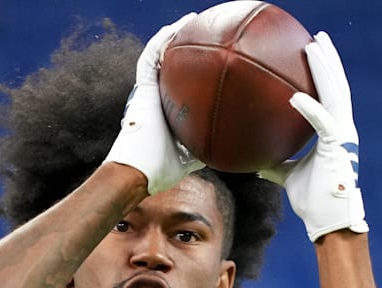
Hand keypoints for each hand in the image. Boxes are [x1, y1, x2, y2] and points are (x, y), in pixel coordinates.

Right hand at [104, 13, 203, 194]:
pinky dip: (161, 41)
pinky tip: (176, 27)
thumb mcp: (196, 157)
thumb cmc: (162, 170)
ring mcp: (147, 92)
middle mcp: (157, 97)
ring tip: (192, 20)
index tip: (214, 59)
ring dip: (174, 36)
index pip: (182, 84)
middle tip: (208, 33)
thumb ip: (213, 148)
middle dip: (188, 48)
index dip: (195, 70)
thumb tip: (243, 151)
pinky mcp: (141, 90)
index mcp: (168, 110)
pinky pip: (149, 59)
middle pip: (172, 65)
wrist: (138, 171)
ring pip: (159, 55)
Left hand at [260, 32, 367, 239]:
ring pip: (336, 94)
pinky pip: (322, 122)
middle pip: (337, 86)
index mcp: (333, 132)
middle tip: (317, 37)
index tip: (312, 53)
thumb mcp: (288, 176)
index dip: (323, 73)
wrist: (328, 220)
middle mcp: (342, 128)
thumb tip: (254, 160)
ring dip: (325, 70)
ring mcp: (343, 136)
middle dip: (328, 60)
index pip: (329, 95)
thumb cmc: (312, 200)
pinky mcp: (339, 147)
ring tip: (314, 47)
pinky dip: (309, 108)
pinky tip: (293, 96)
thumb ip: (276, 163)